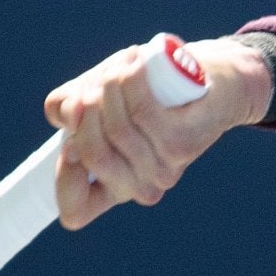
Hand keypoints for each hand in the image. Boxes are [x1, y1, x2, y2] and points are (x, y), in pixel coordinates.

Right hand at [44, 36, 271, 228]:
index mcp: (113, 188)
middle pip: (92, 155)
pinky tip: (133, 63)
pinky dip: (131, 81)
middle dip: (84, 111)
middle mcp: (140, 188)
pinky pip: (143, 112)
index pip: (75, 212)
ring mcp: (163, 168)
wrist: (212, 82)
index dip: (62, 178)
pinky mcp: (183, 142)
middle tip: (94, 84)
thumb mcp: (97, 101)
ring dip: (108, 87)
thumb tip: (71, 113)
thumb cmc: (148, 92)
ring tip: (120, 65)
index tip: (68, 141)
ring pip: (116, 129)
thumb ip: (68, 109)